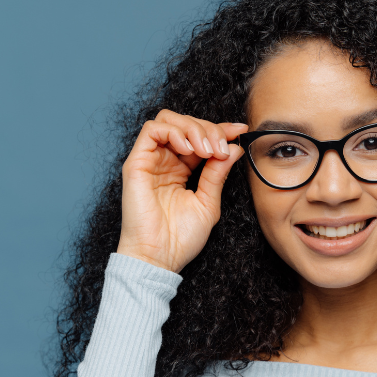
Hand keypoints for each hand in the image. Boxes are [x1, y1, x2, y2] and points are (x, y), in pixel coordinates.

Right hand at [116, 110, 247, 273]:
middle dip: (209, 129)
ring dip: (193, 129)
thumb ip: (218, 173)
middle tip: (222, 148)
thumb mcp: (208, 201)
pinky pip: (151, 129)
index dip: (220, 129)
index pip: (199, 137)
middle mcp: (164, 161)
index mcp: (181, 169)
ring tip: (207, 150)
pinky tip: (189, 150)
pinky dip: (174, 132)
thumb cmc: (180, 237)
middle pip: (185, 123)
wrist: (160, 257)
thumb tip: (235, 148)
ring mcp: (150, 160)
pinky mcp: (136, 163)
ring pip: (168, 120)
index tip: (240, 131)